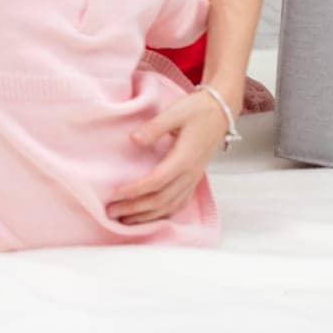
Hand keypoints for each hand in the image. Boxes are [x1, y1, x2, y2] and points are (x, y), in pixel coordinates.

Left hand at [106, 88, 229, 223]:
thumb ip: (154, 127)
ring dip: (147, 216)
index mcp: (185, 158)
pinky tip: (150, 218)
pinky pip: (179, 203)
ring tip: (125, 221)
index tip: (115, 195)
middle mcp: (190, 173)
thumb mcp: (174, 113)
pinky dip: (163, 214)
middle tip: (111, 212)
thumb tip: (134, 140)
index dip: (136, 190)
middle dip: (135, 209)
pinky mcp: (194, 178)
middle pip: (161, 199)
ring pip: (170, 206)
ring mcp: (194, 178)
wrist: (221, 111)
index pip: (157, 181)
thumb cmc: (197, 110)